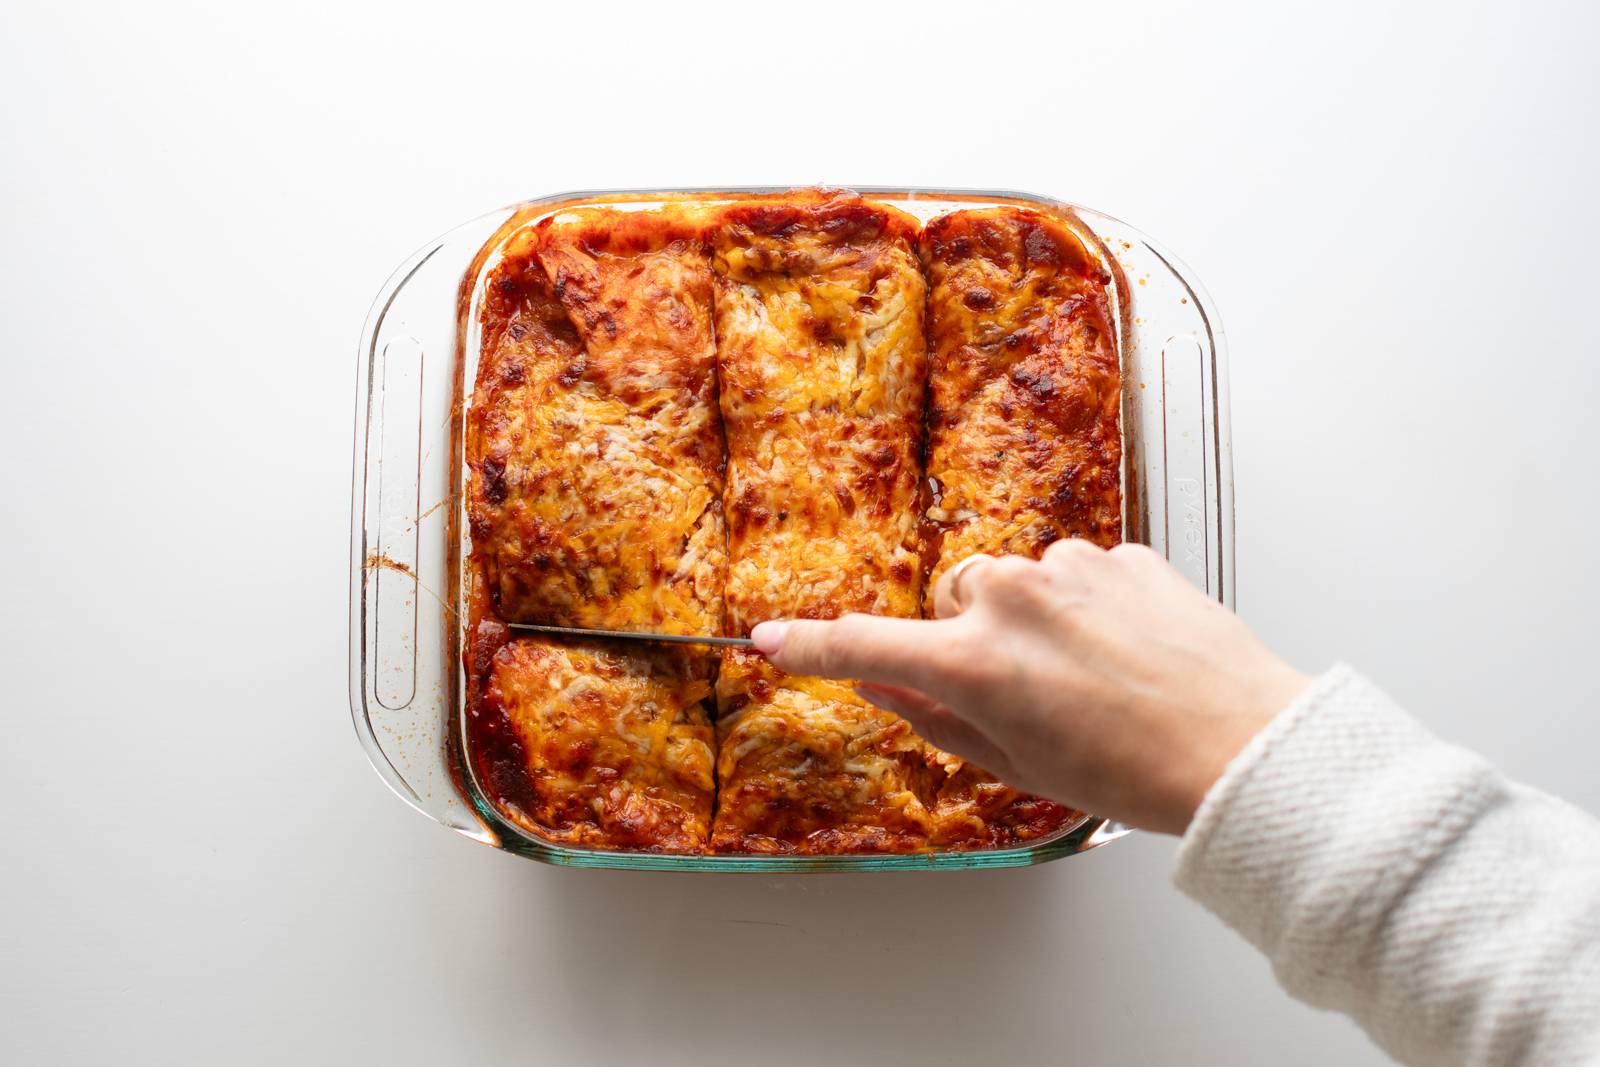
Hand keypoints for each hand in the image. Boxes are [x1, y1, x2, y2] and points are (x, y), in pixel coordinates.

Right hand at [750, 542, 1309, 834]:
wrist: (1243, 746)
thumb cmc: (1133, 774)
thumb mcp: (1016, 765)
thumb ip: (935, 717)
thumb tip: (883, 683)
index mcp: (975, 663)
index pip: (863, 646)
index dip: (810, 646)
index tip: (769, 640)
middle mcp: (1012, 598)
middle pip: (952, 599)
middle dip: (968, 635)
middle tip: (1021, 690)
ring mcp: (1070, 567)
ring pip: (1017, 580)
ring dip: (1032, 617)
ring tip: (1089, 672)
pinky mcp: (1121, 552)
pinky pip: (1077, 571)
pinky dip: (1085, 603)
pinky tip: (1125, 648)